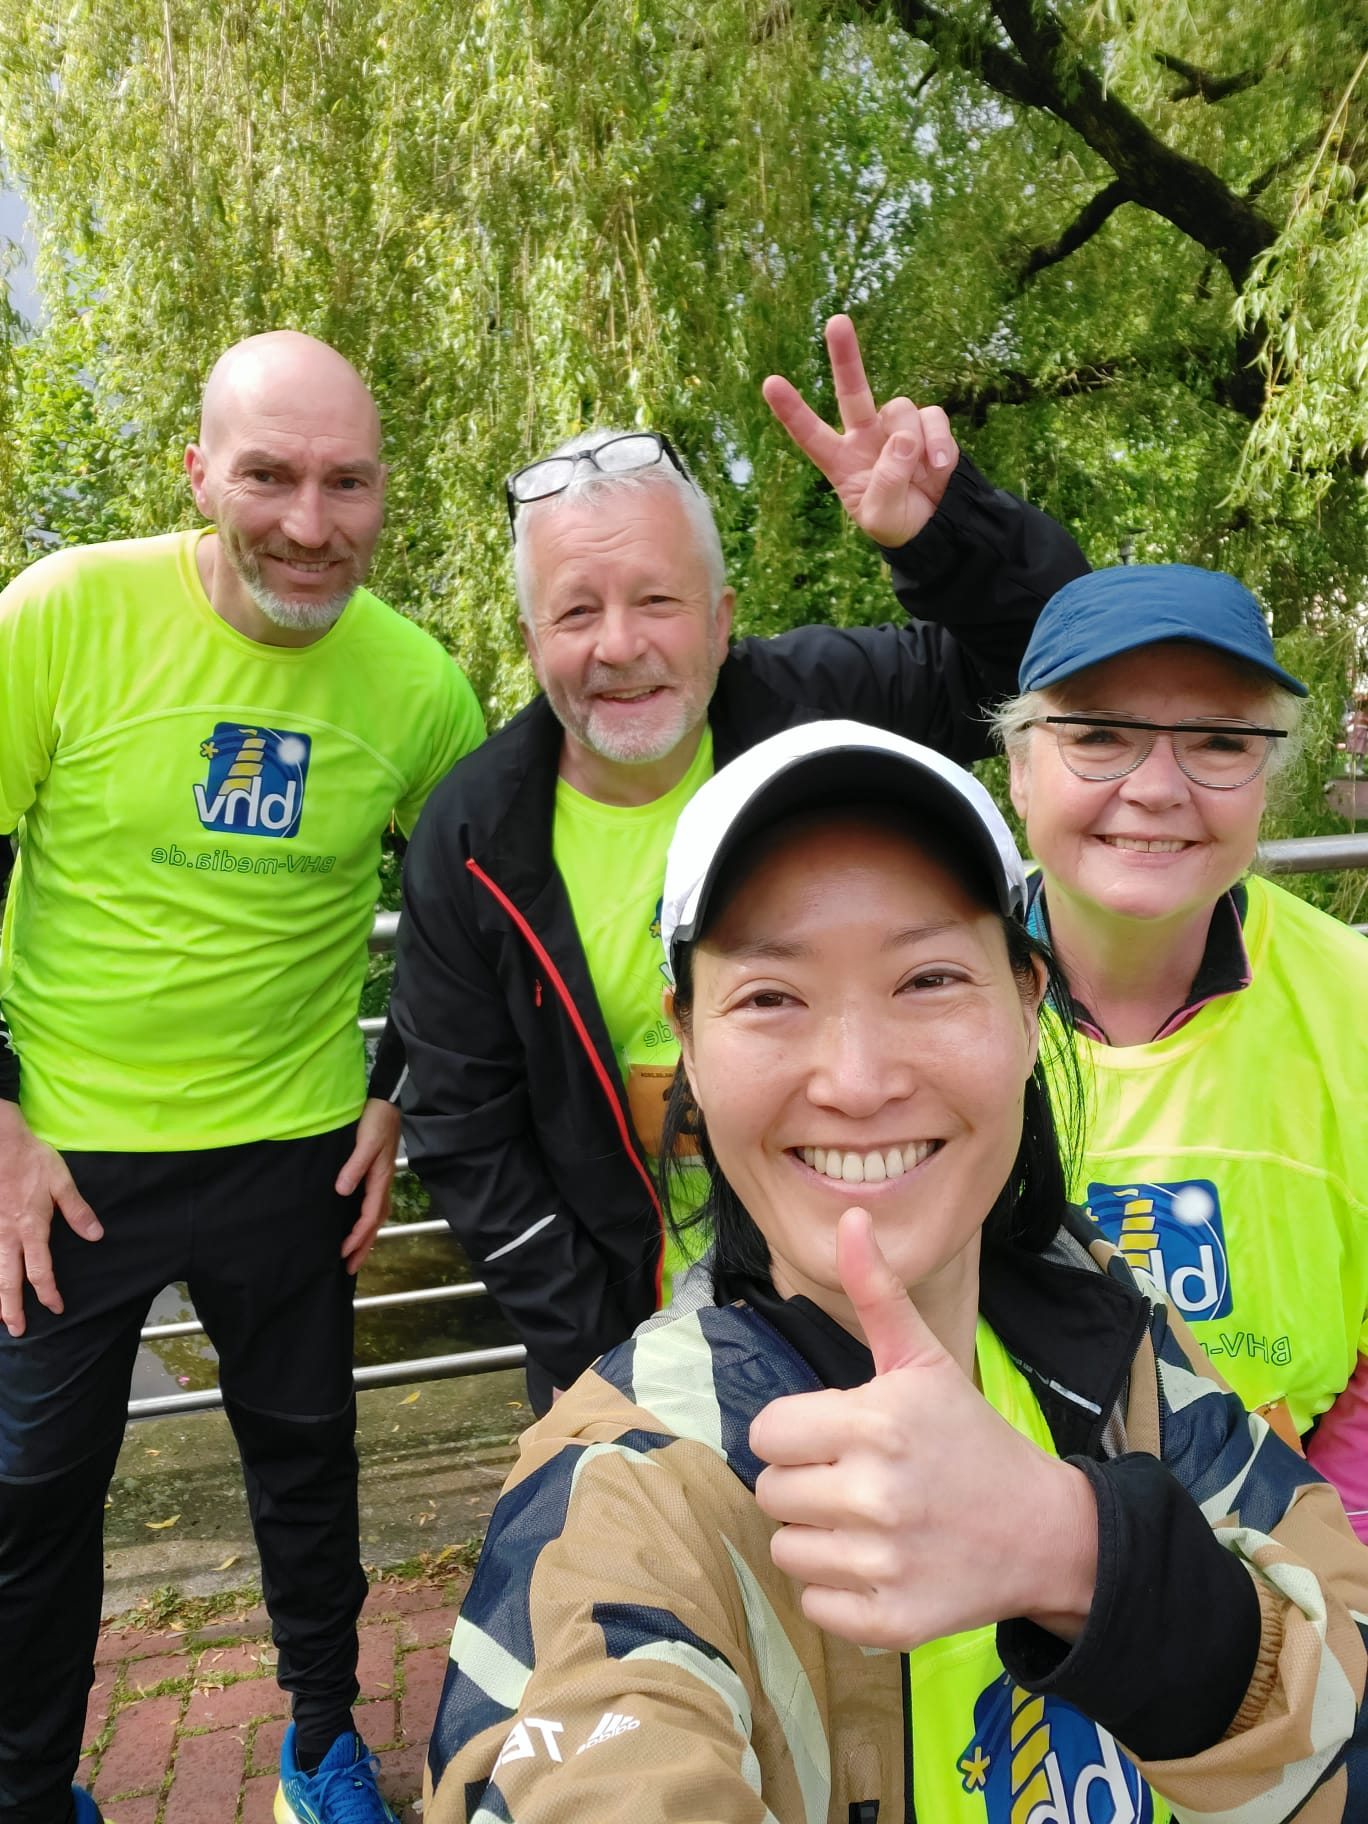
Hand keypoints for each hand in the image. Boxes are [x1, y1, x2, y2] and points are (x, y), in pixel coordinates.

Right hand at [0, 1100, 102, 1336]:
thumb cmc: (30, 1159)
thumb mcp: (61, 1181)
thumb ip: (77, 1210)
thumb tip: (96, 1236)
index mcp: (31, 1227)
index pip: (40, 1270)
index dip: (48, 1292)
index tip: (56, 1307)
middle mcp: (7, 1234)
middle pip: (9, 1279)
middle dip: (13, 1307)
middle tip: (17, 1330)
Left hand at [336, 1098, 401, 1274]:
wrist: (386, 1101)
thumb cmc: (376, 1120)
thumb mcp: (366, 1141)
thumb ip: (355, 1166)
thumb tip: (342, 1191)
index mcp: (380, 1179)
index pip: (369, 1216)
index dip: (357, 1236)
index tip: (344, 1253)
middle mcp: (383, 1183)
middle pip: (375, 1222)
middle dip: (364, 1246)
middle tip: (350, 1268)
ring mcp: (382, 1179)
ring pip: (376, 1216)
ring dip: (367, 1237)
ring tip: (356, 1254)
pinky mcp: (378, 1174)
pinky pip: (375, 1205)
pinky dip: (368, 1221)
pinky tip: (360, 1224)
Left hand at [749, 1207, 1096, 1650]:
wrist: (1045, 1531)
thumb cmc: (969, 1438)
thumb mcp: (924, 1360)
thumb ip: (877, 1293)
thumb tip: (853, 1218)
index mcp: (876, 1422)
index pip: (767, 1433)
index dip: (795, 1433)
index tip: (834, 1436)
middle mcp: (877, 1493)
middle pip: (772, 1492)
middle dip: (804, 1483)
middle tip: (855, 1479)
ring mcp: (885, 1562)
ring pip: (786, 1550)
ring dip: (816, 1538)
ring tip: (867, 1521)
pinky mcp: (892, 1621)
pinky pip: (813, 1604)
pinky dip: (837, 1591)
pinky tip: (878, 1564)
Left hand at [762, 314, 958, 547]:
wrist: (936, 528)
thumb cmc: (897, 524)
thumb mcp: (881, 519)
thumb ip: (886, 483)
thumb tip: (901, 439)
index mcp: (840, 461)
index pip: (810, 434)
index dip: (792, 411)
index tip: (769, 383)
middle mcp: (865, 437)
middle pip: (852, 391)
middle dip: (845, 357)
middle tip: (837, 321)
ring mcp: (897, 429)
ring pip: (901, 409)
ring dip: (915, 440)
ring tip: (923, 472)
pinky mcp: (928, 427)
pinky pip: (933, 418)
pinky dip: (940, 442)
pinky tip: (939, 468)